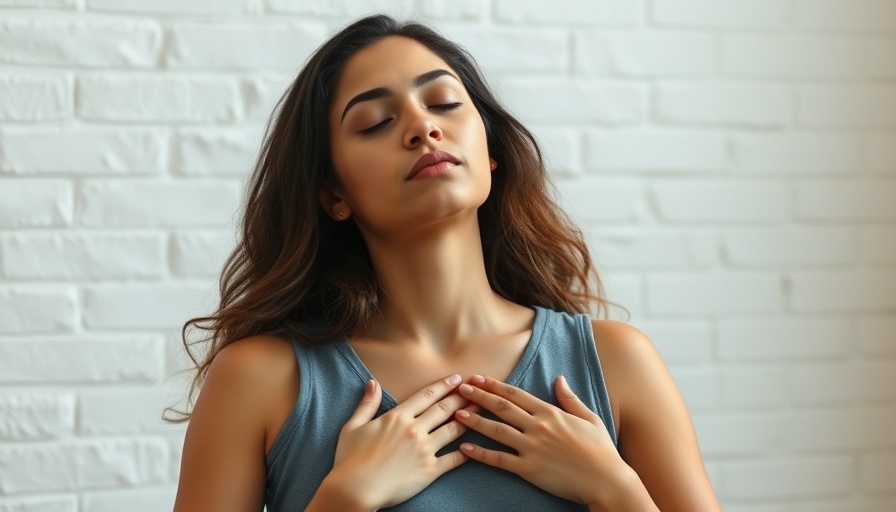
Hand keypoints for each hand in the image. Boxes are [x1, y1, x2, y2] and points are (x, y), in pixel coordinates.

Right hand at [322, 375, 472, 509]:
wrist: (355, 489)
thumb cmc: (350, 459)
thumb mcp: (354, 426)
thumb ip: (367, 404)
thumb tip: (372, 383)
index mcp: (398, 416)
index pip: (426, 395)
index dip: (443, 385)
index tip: (456, 378)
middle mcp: (415, 429)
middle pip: (444, 408)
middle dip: (461, 397)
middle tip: (476, 389)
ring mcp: (425, 450)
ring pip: (453, 429)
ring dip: (469, 418)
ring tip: (481, 410)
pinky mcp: (430, 471)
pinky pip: (453, 459)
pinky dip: (466, 451)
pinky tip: (474, 446)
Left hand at [454, 374, 628, 507]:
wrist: (607, 480)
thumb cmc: (601, 450)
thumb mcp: (589, 418)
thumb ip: (570, 398)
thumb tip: (559, 379)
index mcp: (550, 412)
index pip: (516, 394)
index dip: (494, 386)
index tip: (477, 378)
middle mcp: (538, 427)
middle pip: (502, 408)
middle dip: (478, 396)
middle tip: (460, 389)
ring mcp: (532, 448)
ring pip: (496, 430)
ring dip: (474, 421)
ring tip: (456, 414)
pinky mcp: (529, 469)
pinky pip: (500, 460)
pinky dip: (481, 453)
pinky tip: (465, 447)